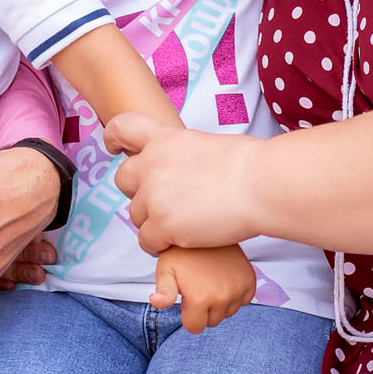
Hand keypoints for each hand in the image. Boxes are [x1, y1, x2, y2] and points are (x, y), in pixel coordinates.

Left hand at [105, 113, 260, 253]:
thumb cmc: (247, 164)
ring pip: (135, 214)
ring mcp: (153, 196)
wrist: (259, 184)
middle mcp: (151, 165)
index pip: (122, 128)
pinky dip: (158, 245)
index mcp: (164, 139)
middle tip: (163, 200)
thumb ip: (181, 154)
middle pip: (123, 180)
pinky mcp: (161, 225)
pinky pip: (145, 240)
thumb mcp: (204, 143)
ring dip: (152, 221)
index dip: (113, 138)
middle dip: (138, 192)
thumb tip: (182, 168)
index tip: (115, 148)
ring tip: (180, 224)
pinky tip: (176, 242)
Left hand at [151, 244, 256, 332]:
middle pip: (212, 322)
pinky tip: (224, 278)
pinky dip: (235, 294)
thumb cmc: (183, 249)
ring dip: (219, 303)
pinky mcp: (250, 281)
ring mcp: (238, 290)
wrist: (206, 226)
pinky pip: (244, 300)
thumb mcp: (166, 268)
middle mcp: (222, 298)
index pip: (195, 328)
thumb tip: (156, 303)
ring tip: (210, 280)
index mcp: (200, 299)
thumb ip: (163, 291)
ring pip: (228, 312)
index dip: (188, 315)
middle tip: (198, 286)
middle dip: (203, 310)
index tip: (187, 298)